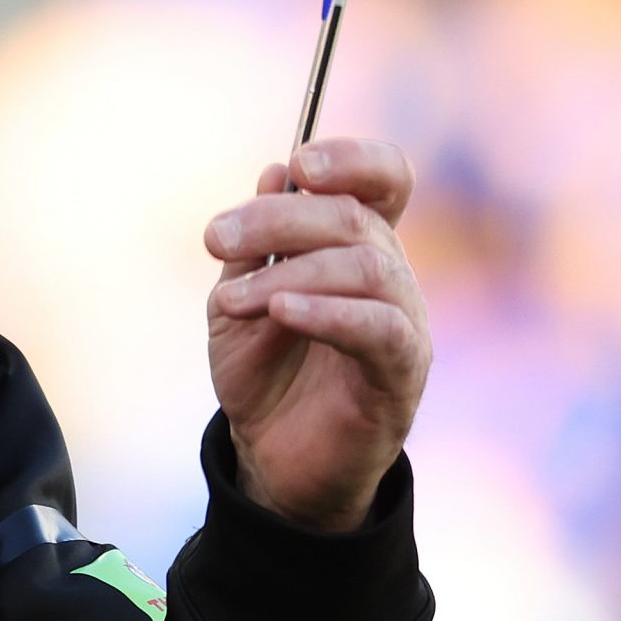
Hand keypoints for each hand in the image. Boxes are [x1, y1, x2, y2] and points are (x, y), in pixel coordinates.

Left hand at [203, 139, 431, 531]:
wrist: (272, 461)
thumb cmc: (263, 375)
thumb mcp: (237, 300)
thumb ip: (253, 245)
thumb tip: (275, 170)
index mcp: (357, 246)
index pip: (384, 180)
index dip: (353, 159)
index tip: (299, 162)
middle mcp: (390, 276)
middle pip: (356, 217)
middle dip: (280, 219)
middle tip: (216, 238)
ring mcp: (404, 323)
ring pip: (367, 266)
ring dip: (289, 272)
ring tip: (231, 300)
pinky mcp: (403, 373)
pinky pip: (380, 328)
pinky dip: (328, 312)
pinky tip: (282, 312)